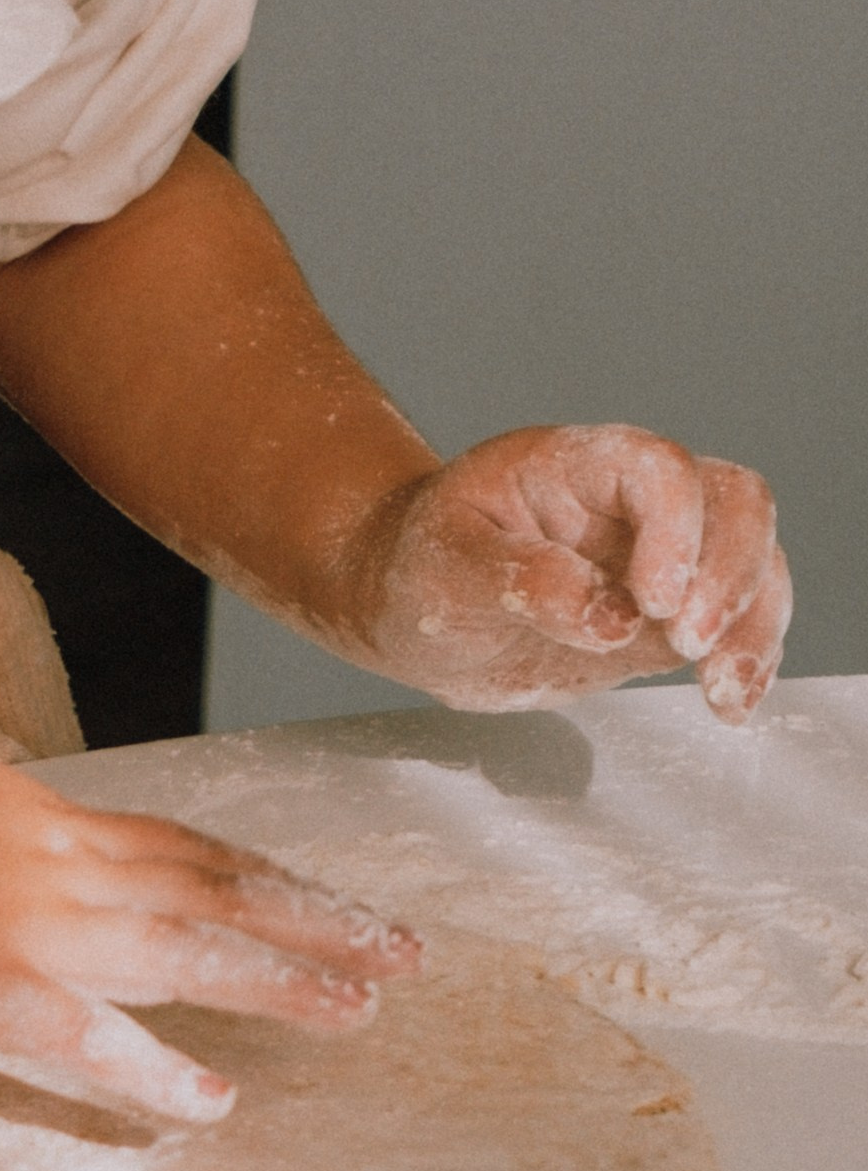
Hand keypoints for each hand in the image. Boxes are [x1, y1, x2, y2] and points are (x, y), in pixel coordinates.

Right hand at [0, 746, 421, 1124]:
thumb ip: (15, 830)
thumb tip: (54, 838)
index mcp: (47, 819)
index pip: (186, 847)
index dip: (271, 879)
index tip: (342, 903)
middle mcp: (57, 862)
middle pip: (212, 889)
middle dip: (317, 922)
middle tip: (408, 955)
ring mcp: (25, 923)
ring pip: (181, 949)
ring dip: (277, 979)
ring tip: (358, 1008)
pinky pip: (89, 1037)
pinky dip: (158, 1069)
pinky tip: (216, 1100)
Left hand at [350, 424, 788, 721]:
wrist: (416, 612)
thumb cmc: (420, 570)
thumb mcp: (444, 571)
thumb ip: (520, 582)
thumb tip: (612, 616)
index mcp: (570, 466)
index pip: (658, 467)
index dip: (675, 528)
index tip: (651, 602)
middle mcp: (629, 502)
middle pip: (731, 501)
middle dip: (729, 575)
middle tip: (684, 646)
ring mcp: (657, 556)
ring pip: (753, 557)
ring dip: (753, 623)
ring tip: (719, 691)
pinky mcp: (667, 616)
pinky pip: (740, 618)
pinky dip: (750, 657)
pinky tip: (730, 704)